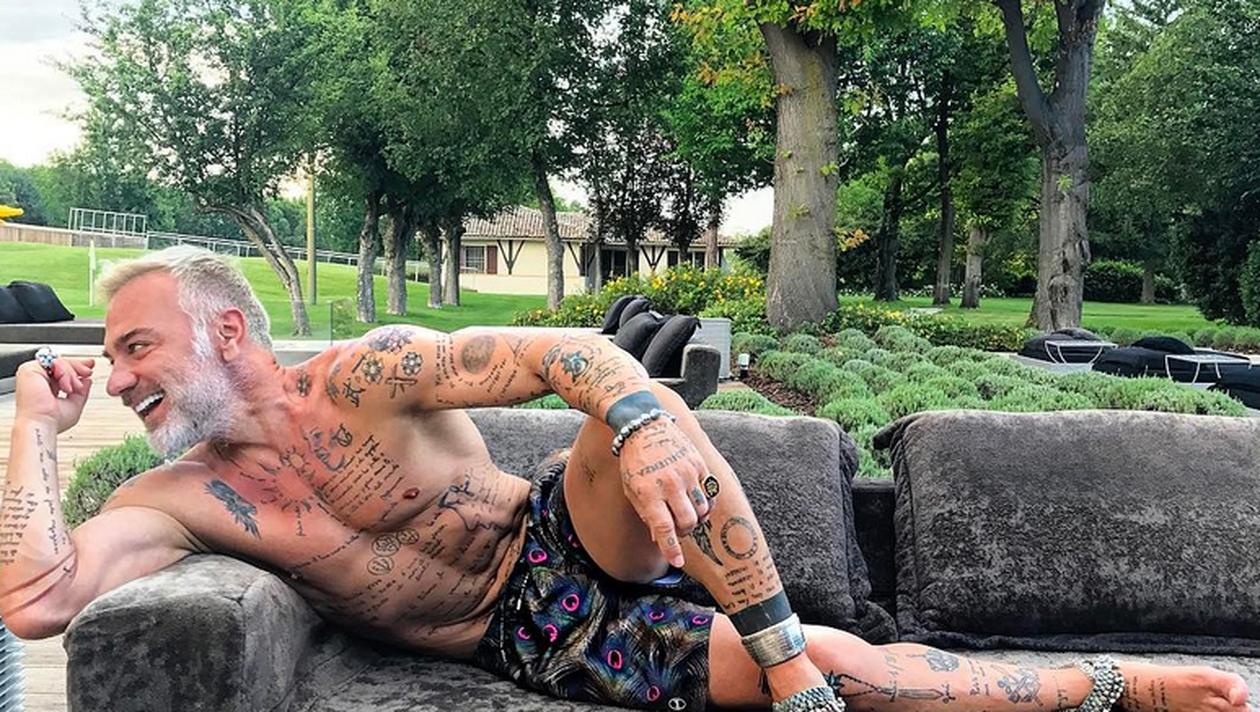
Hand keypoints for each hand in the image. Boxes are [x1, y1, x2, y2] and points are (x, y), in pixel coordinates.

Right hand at [15, 355, 94, 432]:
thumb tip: (87, 380)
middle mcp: (37, 380)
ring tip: (76, 388)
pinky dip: (65, 372)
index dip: (76, 368)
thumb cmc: (53, 421)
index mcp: (45, 388)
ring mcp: (32, 374)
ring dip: (72, 374)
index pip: (61, 371)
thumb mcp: (75, 404)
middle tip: (88, 372)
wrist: (42, 424)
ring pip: (60, 363)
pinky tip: (67, 386)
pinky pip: (54, 363)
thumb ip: (82, 391)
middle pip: (60, 364)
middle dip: (78, 367)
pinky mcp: (29, 370)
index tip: (89, 369)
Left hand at [617, 417, 710, 567]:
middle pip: (687, 521)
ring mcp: (686, 472)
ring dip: (695, 516)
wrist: (644, 426)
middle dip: (684, 530)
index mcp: (648, 492)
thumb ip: (647, 514)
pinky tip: (692, 495)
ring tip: (683, 509)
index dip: (671, 548)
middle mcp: (669, 483)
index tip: (677, 562)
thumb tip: (661, 538)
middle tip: (677, 526)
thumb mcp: (632, 490)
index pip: (664, 527)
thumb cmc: (635, 462)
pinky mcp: (697, 463)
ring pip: (701, 509)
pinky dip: (703, 500)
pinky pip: (708, 491)